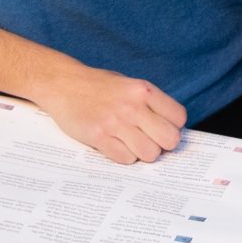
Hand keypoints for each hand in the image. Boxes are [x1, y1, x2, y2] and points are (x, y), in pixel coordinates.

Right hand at [31, 65, 185, 164]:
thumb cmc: (99, 87)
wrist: (62, 83)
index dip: (172, 127)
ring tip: (130, 143)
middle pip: (170, 139)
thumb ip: (149, 104)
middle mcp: (133, 106)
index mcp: (144, 90)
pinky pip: (126, 159)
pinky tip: (114, 145)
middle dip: (162, 144)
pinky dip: (123, 156)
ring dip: (142, 153)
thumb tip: (170, 129)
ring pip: (150, 153)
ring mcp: (115, 122)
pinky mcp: (98, 136)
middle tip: (148, 140)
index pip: (179, 118)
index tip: (160, 129)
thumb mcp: (130, 85)